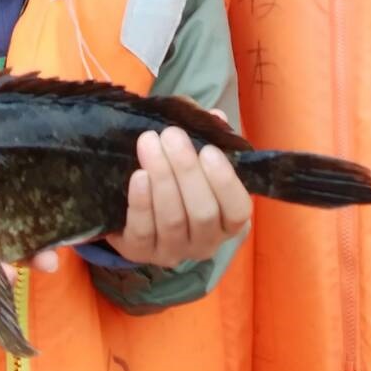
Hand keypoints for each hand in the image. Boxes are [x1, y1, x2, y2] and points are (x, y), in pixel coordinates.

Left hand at [107, 125, 251, 268]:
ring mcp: (173, 251)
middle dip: (187, 171)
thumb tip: (216, 117)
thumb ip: (207, 135)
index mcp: (227, 221)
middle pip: (203, 213)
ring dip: (162, 178)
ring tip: (149, 143)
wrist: (132, 205)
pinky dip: (141, 202)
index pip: (238, 210)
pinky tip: (139, 176)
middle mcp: (206, 243)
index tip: (208, 150)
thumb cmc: (175, 177)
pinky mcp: (140, 253)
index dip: (225, 182)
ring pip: (173, 220)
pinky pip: (143, 231)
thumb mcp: (194, 154)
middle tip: (171, 135)